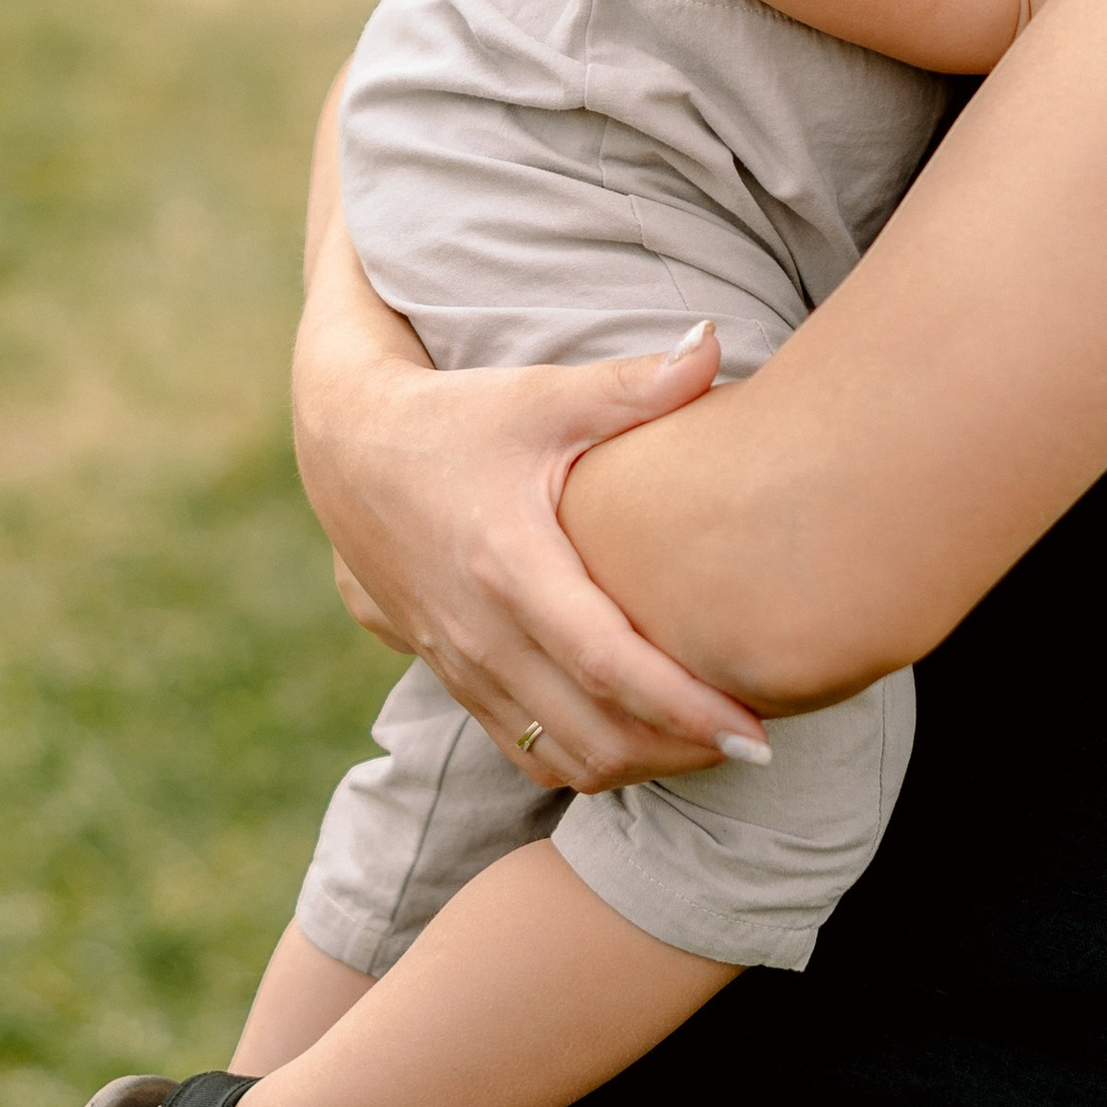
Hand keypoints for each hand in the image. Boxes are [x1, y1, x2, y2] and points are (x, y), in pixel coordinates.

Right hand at [292, 228, 761, 790]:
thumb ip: (632, 384)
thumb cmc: (457, 418)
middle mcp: (482, 633)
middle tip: (758, 743)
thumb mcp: (539, 395)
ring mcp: (462, 666)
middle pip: (595, 734)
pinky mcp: (453, 679)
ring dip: (641, 764)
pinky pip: (526, 753)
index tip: (755, 731)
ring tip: (711, 746)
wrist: (347, 453)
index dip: (685, 708)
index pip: (607, 664)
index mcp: (510, 566)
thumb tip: (715, 342)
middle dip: (683, 752)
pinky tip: (641, 739)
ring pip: (561, 758)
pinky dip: (589, 761)